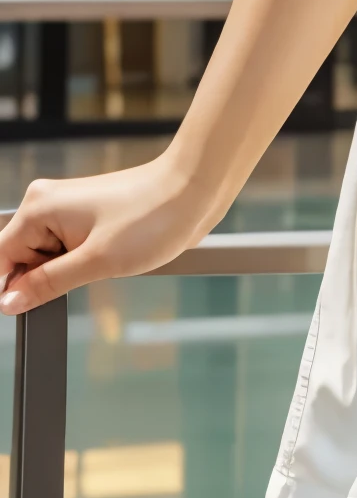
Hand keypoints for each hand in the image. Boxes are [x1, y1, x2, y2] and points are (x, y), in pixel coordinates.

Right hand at [0, 159, 206, 313]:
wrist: (195, 190)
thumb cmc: (151, 217)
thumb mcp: (95, 261)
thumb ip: (46, 284)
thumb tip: (8, 303)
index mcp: (39, 207)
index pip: (1, 258)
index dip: (12, 288)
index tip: (31, 307)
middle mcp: (48, 202)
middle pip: (22, 258)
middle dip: (44, 279)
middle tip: (84, 276)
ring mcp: (69, 209)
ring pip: (46, 256)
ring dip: (66, 272)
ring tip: (103, 262)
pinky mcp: (88, 217)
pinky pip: (67, 249)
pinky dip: (80, 263)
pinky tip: (107, 258)